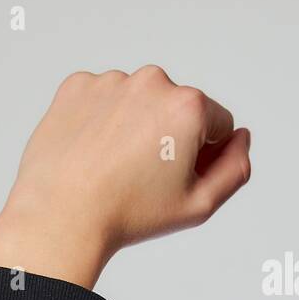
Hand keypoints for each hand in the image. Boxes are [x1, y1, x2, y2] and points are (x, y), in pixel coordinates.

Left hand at [0, 66, 250, 288]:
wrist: (59, 217)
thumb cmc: (126, 215)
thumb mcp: (199, 205)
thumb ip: (236, 169)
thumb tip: (239, 139)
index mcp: (188, 105)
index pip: (216, 124)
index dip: (201, 156)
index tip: (172, 178)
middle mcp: (151, 82)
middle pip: (175, 108)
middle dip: (166, 136)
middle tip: (138, 176)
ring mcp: (110, 82)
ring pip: (135, 102)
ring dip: (130, 126)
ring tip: (110, 166)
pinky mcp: (75, 87)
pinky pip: (99, 100)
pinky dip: (97, 121)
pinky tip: (89, 152)